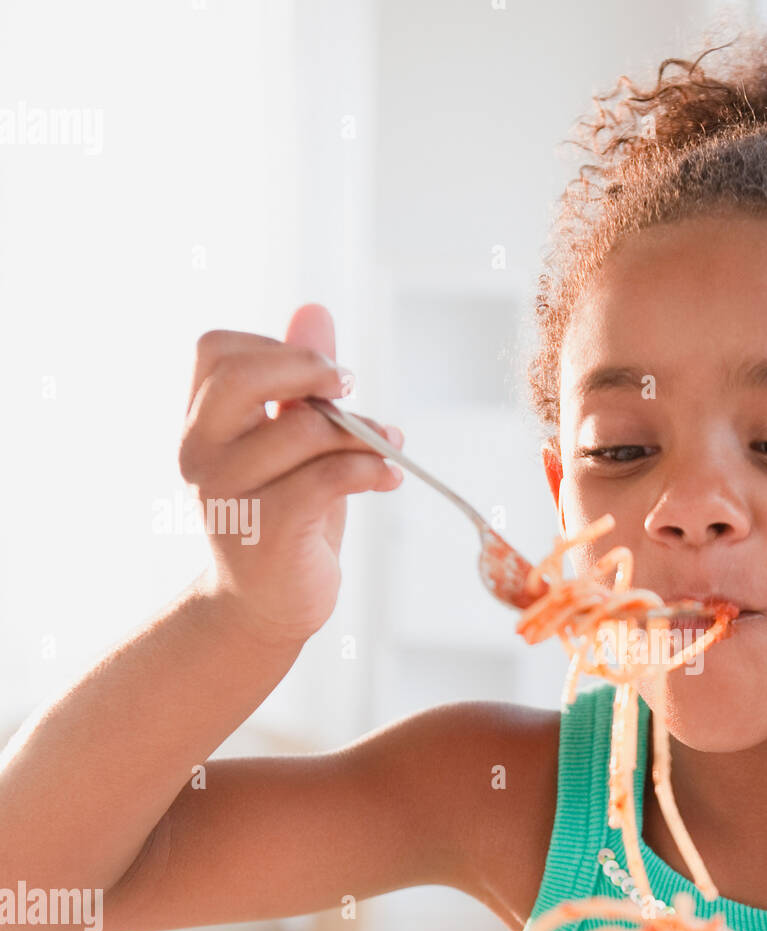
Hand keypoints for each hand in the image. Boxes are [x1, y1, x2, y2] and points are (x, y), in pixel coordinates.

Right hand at [180, 303, 404, 645]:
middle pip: (243, 377)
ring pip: (304, 431)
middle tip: (351, 386)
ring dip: (361, 432)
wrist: (266, 608)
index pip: (216, 351)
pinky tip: (390, 478)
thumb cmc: (282, 517)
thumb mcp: (291, 445)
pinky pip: (328, 478)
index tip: (320, 375)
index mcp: (199, 425)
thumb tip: (314, 309)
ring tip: (389, 444)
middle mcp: (200, 455)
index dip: (274, 348)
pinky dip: (370, 469)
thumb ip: (297, 383)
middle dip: (309, 370)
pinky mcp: (268, 531)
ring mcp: (229, 495)